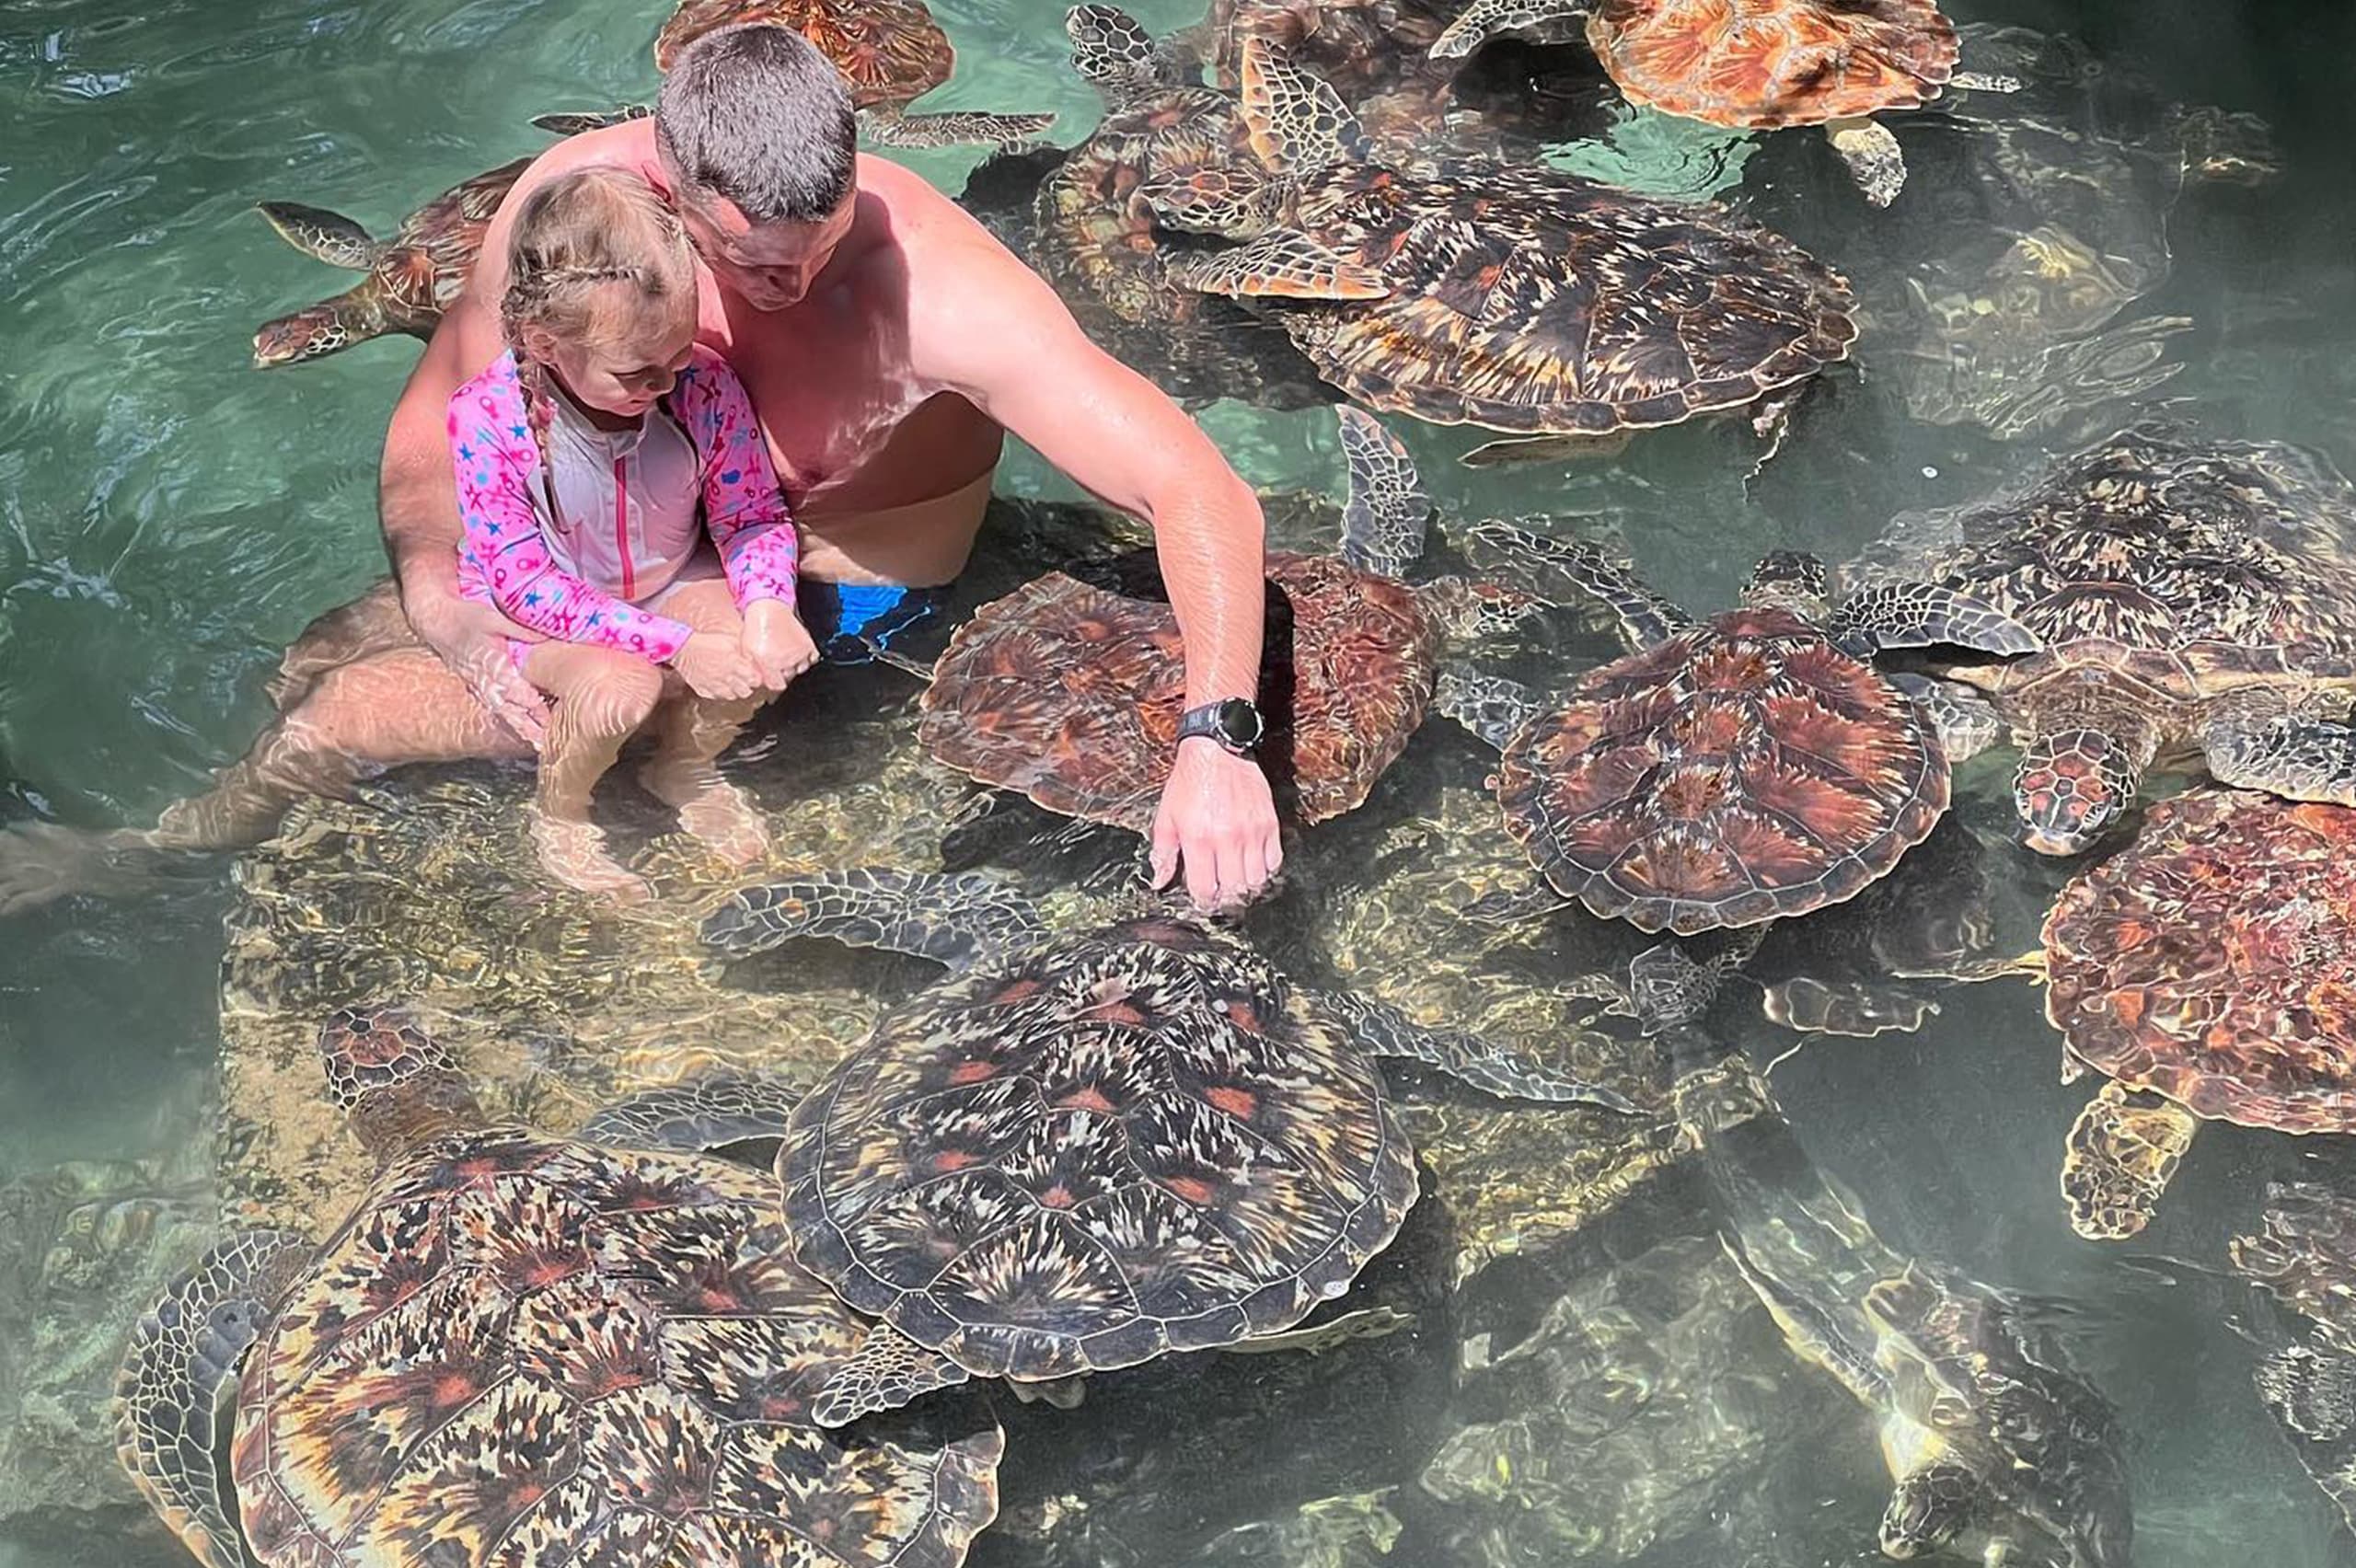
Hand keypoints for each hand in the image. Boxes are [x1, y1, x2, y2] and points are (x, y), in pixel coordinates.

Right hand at [416, 598, 548, 747]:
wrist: (438, 623)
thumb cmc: (466, 618)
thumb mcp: (493, 618)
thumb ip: (521, 629)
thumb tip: (548, 636)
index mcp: (490, 663)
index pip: (511, 686)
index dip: (526, 699)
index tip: (542, 709)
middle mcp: (485, 680)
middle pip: (508, 707)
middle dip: (526, 724)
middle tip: (544, 741)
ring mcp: (482, 686)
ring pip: (504, 712)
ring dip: (522, 728)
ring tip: (539, 744)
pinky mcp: (481, 688)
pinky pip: (499, 709)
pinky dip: (514, 721)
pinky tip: (528, 733)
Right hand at [672, 632, 762, 700]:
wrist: (683, 647)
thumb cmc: (705, 641)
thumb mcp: (730, 639)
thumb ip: (744, 649)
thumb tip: (754, 655)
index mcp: (735, 664)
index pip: (755, 680)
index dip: (756, 678)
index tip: (755, 674)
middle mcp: (727, 678)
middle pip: (746, 691)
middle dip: (748, 685)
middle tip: (745, 679)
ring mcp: (715, 686)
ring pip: (732, 696)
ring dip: (735, 690)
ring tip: (733, 682)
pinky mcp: (704, 690)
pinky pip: (717, 697)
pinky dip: (720, 693)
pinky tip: (720, 684)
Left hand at [741, 599, 820, 689]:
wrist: (767, 608)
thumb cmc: (756, 626)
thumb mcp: (746, 649)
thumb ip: (752, 668)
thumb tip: (757, 680)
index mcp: (769, 664)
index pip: (776, 685)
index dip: (773, 682)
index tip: (772, 677)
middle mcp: (785, 661)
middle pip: (788, 677)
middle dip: (782, 672)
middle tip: (776, 661)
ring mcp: (797, 654)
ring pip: (800, 668)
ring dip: (794, 664)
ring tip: (786, 655)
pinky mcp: (806, 645)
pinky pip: (812, 658)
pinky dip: (807, 658)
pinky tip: (797, 653)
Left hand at [1150, 737, 1282, 912]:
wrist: (1217, 750)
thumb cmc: (1190, 783)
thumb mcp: (1167, 817)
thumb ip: (1163, 853)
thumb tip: (1159, 881)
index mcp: (1198, 839)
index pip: (1206, 889)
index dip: (1205, 901)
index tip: (1204, 899)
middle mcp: (1227, 839)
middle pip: (1235, 890)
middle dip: (1227, 899)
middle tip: (1222, 894)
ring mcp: (1252, 832)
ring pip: (1257, 880)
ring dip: (1247, 887)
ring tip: (1238, 880)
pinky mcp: (1269, 823)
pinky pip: (1275, 860)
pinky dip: (1266, 869)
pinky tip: (1254, 864)